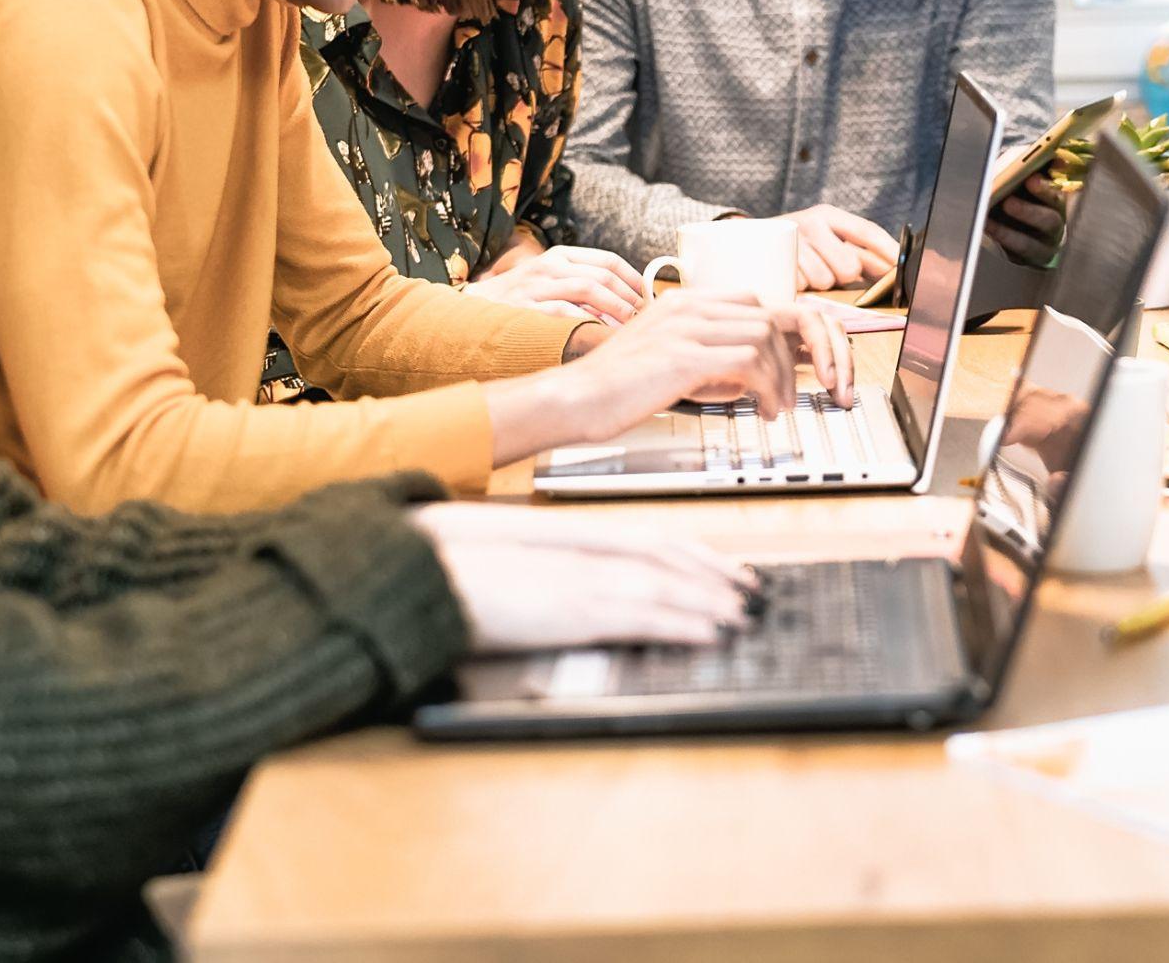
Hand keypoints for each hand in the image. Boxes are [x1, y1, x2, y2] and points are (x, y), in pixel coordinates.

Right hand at [409, 501, 754, 651]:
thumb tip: (585, 594)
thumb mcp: (513, 567)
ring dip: (709, 600)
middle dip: (714, 574)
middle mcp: (582, 552)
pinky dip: (681, 622)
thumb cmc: (454, 570)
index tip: (723, 566)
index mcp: (570, 540)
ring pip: (664, 584)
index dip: (693, 551)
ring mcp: (579, 578)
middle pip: (667, 555)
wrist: (417, 572)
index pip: (649, 537)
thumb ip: (554, 574)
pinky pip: (641, 614)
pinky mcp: (571, 608)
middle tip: (751, 591)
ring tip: (742, 615)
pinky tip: (708, 632)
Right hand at [466, 244, 647, 322]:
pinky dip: (588, 322)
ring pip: (590, 289)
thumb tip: (625, 303)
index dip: (634, 278)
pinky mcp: (526, 308)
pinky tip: (601, 334)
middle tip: (643, 316)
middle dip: (630, 297)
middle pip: (603, 275)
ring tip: (629, 325)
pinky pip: (567, 312)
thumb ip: (581, 285)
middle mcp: (550, 266)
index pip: (608, 260)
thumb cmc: (518, 300)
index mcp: (559, 256)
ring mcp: (537, 286)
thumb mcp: (549, 280)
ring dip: (616, 308)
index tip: (648, 296)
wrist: (469, 312)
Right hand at [563, 290, 849, 436]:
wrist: (572, 400)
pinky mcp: (683, 356)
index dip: (783, 333)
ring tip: (779, 407)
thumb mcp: (667, 360)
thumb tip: (750, 375)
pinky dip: (769, 387)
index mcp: (683, 301)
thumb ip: (707, 357)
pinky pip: (750, 361)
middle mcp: (687, 306)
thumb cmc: (615, 388)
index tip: (795, 363)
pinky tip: (764, 409)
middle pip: (769, 315)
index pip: (754, 302)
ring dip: (783, 376)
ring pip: (765, 336)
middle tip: (795, 389)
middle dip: (794, 354)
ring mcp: (685, 328)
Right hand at [776, 205, 899, 291]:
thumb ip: (859, 252)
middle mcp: (810, 223)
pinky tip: (792, 276)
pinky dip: (800, 287)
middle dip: (843, 276)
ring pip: (825, 280)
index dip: (888, 251)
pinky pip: (803, 287)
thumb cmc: (795, 245)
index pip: (866, 231)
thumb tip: (894, 268)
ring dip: (819, 283)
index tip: (903, 268)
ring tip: (805, 272)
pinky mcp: (776, 263)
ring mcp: (792, 243)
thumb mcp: (825, 238)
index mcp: (828, 214)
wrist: (743, 241)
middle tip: (828, 270)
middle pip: (849, 266)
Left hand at [988, 168, 1067, 264]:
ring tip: (988, 220)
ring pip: (1029, 245)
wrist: (1018, 223)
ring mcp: (1040, 247)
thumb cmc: (1025, 195)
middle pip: (1048, 221)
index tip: (1030, 179)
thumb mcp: (1033, 178)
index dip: (1046, 189)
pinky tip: (984, 229)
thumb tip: (1056, 158)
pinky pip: (1012, 256)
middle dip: (1028, 211)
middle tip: (1008, 201)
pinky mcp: (1023, 260)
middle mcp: (1053, 228)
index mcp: (1057, 204)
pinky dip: (997, 242)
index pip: (1057, 196)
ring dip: (1008, 233)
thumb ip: (1042, 165)